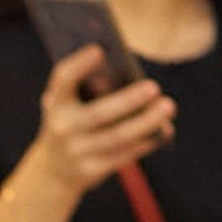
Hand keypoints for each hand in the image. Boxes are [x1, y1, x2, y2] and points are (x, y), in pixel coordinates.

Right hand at [27, 49, 176, 205]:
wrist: (53, 171)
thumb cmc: (72, 122)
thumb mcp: (70, 103)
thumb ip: (88, 87)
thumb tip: (122, 77)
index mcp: (56, 103)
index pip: (63, 79)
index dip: (78, 65)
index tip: (99, 50)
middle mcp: (63, 128)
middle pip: (98, 114)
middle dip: (127, 100)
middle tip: (154, 87)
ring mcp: (76, 153)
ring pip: (118, 137)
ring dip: (146, 122)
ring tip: (168, 106)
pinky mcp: (92, 171)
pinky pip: (125, 155)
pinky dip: (148, 141)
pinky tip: (165, 129)